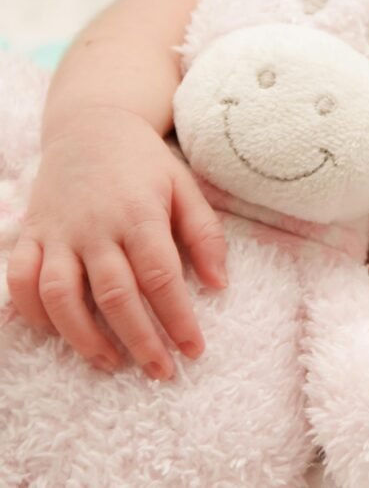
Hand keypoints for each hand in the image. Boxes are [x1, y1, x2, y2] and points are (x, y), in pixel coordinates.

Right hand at [5, 106, 227, 379]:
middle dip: (140, 340)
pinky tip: (58, 333)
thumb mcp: (185, 187)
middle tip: (162, 371)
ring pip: (62, 296)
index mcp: (139, 214)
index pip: (160, 277)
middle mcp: (96, 226)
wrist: (90, 126)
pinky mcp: (31, 235)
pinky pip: (20, 281)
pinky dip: (32, 312)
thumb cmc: (145, 164)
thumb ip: (204, 235)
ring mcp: (58, 232)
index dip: (178, 318)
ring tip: (112, 363)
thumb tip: (219, 285)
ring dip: (84, 337)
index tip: (194, 350)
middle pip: (115, 295)